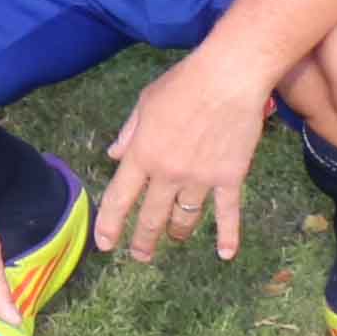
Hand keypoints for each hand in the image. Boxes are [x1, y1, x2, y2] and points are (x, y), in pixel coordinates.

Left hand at [94, 49, 269, 262]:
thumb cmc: (182, 84)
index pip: (120, 197)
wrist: (227, 80)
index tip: (105, 244)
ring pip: (186, 218)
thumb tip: (114, 155)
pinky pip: (228, 214)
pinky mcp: (230, 178)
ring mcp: (200, 179)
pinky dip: (227, 236)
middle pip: (152, 216)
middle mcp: (168, 173)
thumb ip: (129, 134)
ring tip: (173, 240)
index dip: (111, 224)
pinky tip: (225, 254)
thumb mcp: (144, 104)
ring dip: (178, 233)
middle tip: (140, 256)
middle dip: (144, 240)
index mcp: (142, 154)